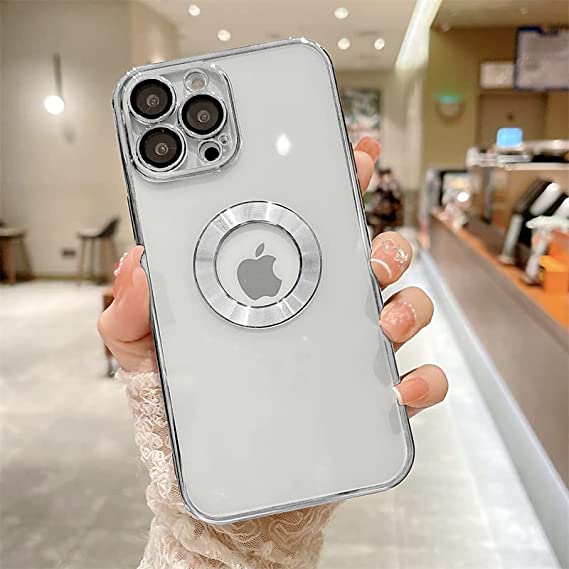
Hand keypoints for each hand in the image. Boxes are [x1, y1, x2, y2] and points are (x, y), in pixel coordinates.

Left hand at [98, 137, 447, 417]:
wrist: (217, 483)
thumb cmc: (189, 410)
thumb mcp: (147, 355)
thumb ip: (135, 311)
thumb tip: (141, 265)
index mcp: (276, 287)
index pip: (311, 225)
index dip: (338, 184)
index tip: (354, 153)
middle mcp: (320, 310)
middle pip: (371, 256)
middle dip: (384, 241)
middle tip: (371, 251)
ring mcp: (349, 352)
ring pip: (404, 307)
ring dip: (408, 305)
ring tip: (383, 323)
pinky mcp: (369, 398)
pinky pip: (416, 380)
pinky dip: (421, 379)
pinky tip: (398, 388)